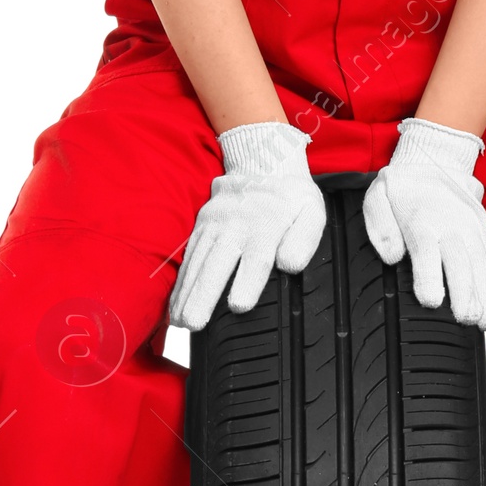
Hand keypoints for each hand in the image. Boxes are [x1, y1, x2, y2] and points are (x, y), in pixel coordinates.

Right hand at [167, 121, 325, 330]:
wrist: (264, 163)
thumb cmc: (290, 196)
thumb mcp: (311, 211)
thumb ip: (304, 238)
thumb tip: (289, 264)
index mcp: (265, 224)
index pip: (256, 258)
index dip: (247, 282)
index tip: (239, 306)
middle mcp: (235, 224)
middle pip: (217, 263)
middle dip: (203, 294)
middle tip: (193, 323)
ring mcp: (214, 224)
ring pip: (198, 261)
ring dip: (186, 292)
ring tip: (179, 321)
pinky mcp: (201, 225)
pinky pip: (189, 256)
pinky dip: (180, 280)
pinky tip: (174, 302)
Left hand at [362, 117, 485, 329]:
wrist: (435, 159)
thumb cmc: (401, 188)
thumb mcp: (378, 195)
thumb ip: (380, 225)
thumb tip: (392, 256)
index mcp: (421, 219)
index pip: (426, 250)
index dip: (430, 276)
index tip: (431, 301)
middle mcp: (450, 226)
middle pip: (459, 261)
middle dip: (464, 291)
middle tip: (465, 318)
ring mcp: (470, 230)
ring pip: (480, 266)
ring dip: (484, 296)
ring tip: (484, 323)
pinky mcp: (483, 235)